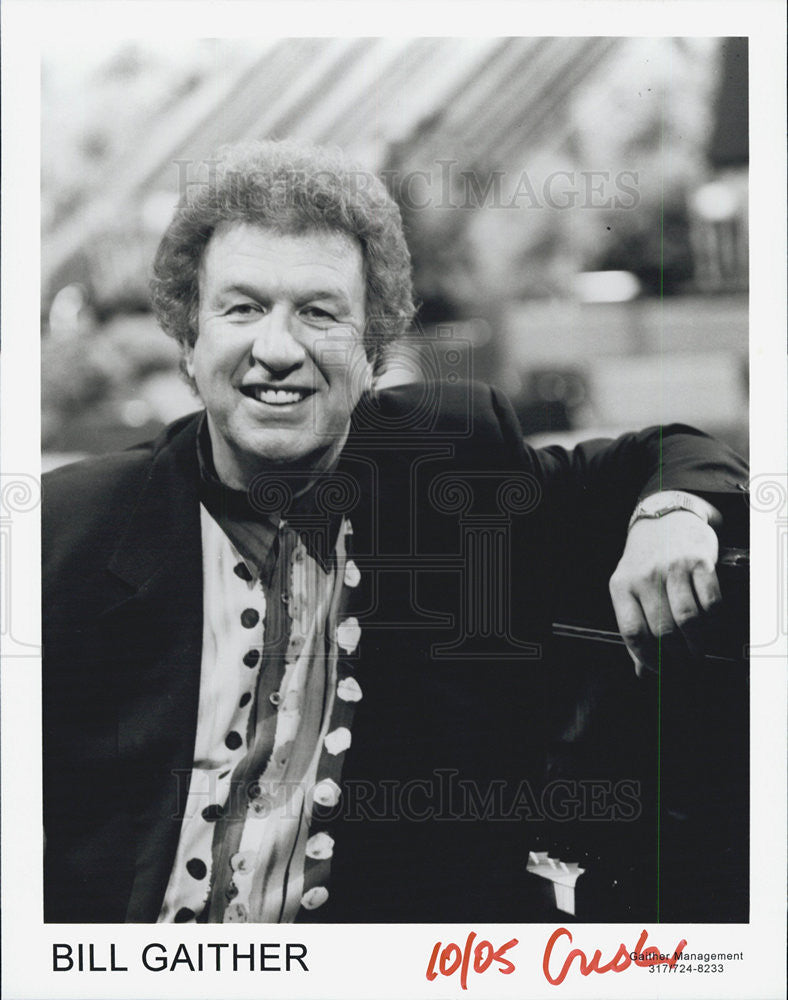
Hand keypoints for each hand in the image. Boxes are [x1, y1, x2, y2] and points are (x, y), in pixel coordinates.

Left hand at [609, 509, 721, 676]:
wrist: (665, 516)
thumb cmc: (645, 560)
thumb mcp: (628, 587)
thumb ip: (635, 627)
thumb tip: (641, 672)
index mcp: (621, 586)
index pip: (632, 632)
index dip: (647, 659)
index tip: (659, 671)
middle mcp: (645, 576)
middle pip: (663, 631)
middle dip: (677, 656)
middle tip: (685, 663)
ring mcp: (672, 568)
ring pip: (688, 620)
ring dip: (697, 644)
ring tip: (699, 651)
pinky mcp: (699, 561)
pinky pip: (710, 602)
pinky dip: (714, 622)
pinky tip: (711, 627)